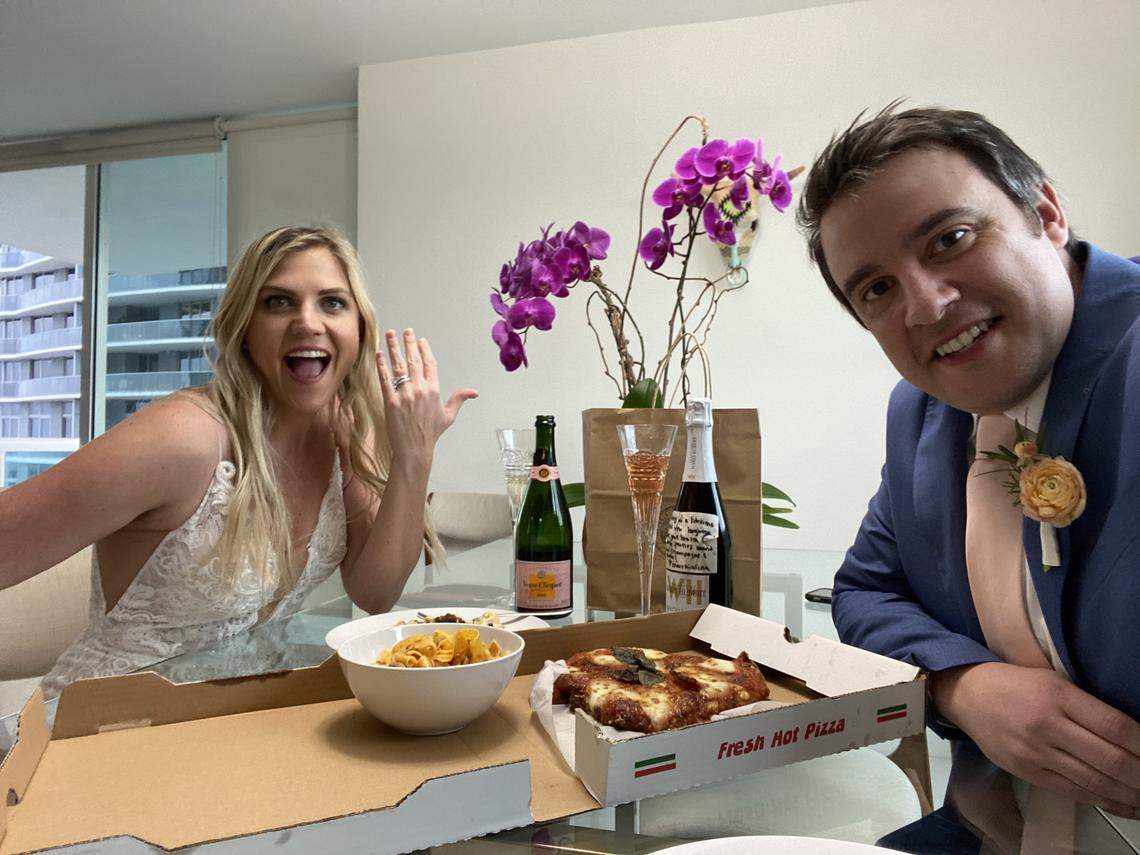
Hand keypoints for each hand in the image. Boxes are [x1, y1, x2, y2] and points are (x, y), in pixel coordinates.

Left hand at [375, 328, 477, 471]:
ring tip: (389, 334)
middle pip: (414, 360)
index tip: (420, 340)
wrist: (414, 449)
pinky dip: (382, 366)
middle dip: (409, 343)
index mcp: (434, 391)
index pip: (430, 364)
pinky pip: (385, 379)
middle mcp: (420, 390)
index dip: (424, 350)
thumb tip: (474, 392)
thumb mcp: (448, 416)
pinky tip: (379, 354)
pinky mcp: (390, 401)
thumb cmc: (430, 434)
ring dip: (393, 348)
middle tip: (406, 331)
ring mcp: (404, 395)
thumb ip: (459, 399)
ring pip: (398, 366)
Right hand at [931, 662, 1139, 816]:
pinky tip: (1125, 804)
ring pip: (1096, 781)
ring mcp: (1036, 753)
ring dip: (1130, 792)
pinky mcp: (1028, 772)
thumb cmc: (1015, 684)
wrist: (967, 696)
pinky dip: (1105, 801)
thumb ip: (1086, 706)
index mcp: (1057, 695)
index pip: (1114, 725)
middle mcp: (1047, 725)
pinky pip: (1074, 792)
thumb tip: (1129, 735)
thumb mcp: (1052, 681)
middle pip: (1110, 758)